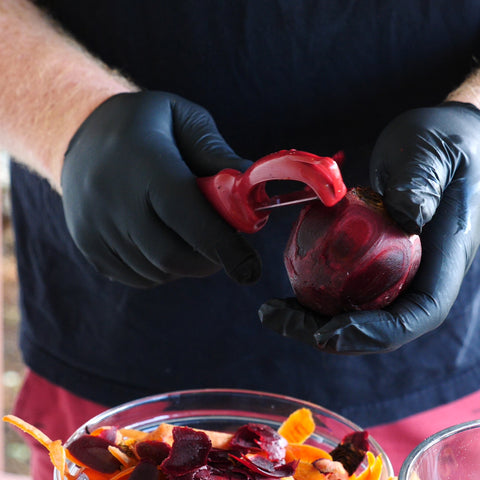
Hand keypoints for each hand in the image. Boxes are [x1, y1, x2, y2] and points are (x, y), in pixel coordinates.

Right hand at [61, 91, 260, 286]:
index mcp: (144, 161)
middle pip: (171, 255)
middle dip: (209, 261)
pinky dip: (162, 271)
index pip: (188, 216)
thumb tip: (251, 195)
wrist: (82, 132)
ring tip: (191, 236)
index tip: (250, 266)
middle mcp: (112, 196)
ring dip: (186, 265)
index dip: (223, 246)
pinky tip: (164, 242)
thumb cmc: (146, 124)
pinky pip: (136, 277)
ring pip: (156, 271)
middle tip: (224, 248)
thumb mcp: (184, 118)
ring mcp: (94, 223)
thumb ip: (217, 154)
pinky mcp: (85, 242)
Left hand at [259, 102, 479, 352]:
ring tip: (273, 312)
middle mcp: (426, 270)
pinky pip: (350, 284)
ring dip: (316, 318)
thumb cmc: (443, 140)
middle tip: (279, 320)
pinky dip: (319, 289)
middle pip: (383, 323)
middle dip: (333, 335)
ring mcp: (403, 266)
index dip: (378, 331)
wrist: (444, 140)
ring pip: (362, 309)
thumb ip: (421, 181)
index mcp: (448, 254)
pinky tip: (288, 283)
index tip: (330, 331)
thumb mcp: (432, 152)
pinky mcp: (381, 256)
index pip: (420, 311)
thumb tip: (407, 218)